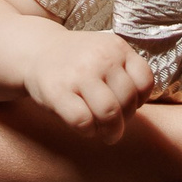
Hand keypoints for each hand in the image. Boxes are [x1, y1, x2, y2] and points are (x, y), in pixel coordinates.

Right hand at [22, 30, 153, 142]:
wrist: (37, 51)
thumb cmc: (78, 61)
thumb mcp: (106, 52)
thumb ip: (125, 72)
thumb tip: (138, 106)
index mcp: (117, 47)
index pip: (144, 81)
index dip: (140, 100)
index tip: (127, 106)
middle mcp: (101, 57)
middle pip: (127, 100)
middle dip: (124, 120)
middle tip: (115, 126)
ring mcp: (79, 74)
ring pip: (109, 112)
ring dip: (110, 131)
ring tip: (106, 134)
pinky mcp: (57, 91)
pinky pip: (82, 121)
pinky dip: (88, 131)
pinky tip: (84, 128)